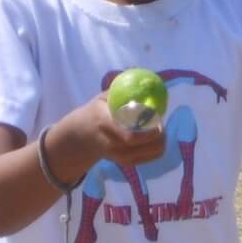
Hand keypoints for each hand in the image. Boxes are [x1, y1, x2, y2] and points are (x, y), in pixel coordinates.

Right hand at [49, 95, 166, 180]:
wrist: (81, 137)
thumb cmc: (95, 112)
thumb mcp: (103, 99)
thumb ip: (122, 91)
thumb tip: (146, 79)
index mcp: (105, 124)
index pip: (130, 137)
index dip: (149, 131)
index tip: (158, 119)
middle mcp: (112, 144)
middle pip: (144, 146)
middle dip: (158, 135)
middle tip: (159, 122)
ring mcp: (119, 157)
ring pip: (151, 153)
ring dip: (160, 141)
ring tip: (157, 129)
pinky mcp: (126, 163)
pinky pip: (150, 158)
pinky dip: (157, 148)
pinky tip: (153, 138)